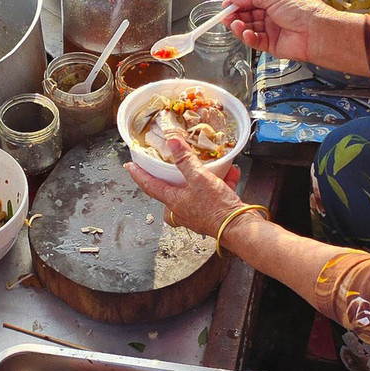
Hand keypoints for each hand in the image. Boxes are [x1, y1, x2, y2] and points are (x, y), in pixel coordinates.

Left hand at [127, 135, 247, 236]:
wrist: (239, 227)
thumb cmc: (216, 208)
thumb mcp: (199, 178)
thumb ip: (185, 160)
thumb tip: (173, 142)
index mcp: (173, 202)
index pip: (149, 186)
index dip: (139, 174)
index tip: (130, 166)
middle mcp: (182, 210)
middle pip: (170, 191)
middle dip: (174, 178)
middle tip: (173, 167)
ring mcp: (197, 213)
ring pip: (194, 192)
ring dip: (205, 177)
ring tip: (214, 167)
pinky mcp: (212, 214)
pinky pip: (213, 194)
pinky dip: (221, 183)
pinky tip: (231, 174)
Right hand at [224, 0, 338, 62]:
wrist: (317, 32)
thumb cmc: (305, 11)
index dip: (238, 2)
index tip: (226, 5)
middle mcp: (274, 13)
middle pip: (248, 14)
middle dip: (236, 15)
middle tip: (225, 16)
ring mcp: (273, 29)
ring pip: (250, 28)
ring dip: (240, 26)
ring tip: (234, 24)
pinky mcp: (273, 44)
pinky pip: (255, 41)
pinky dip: (248, 37)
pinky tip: (246, 33)